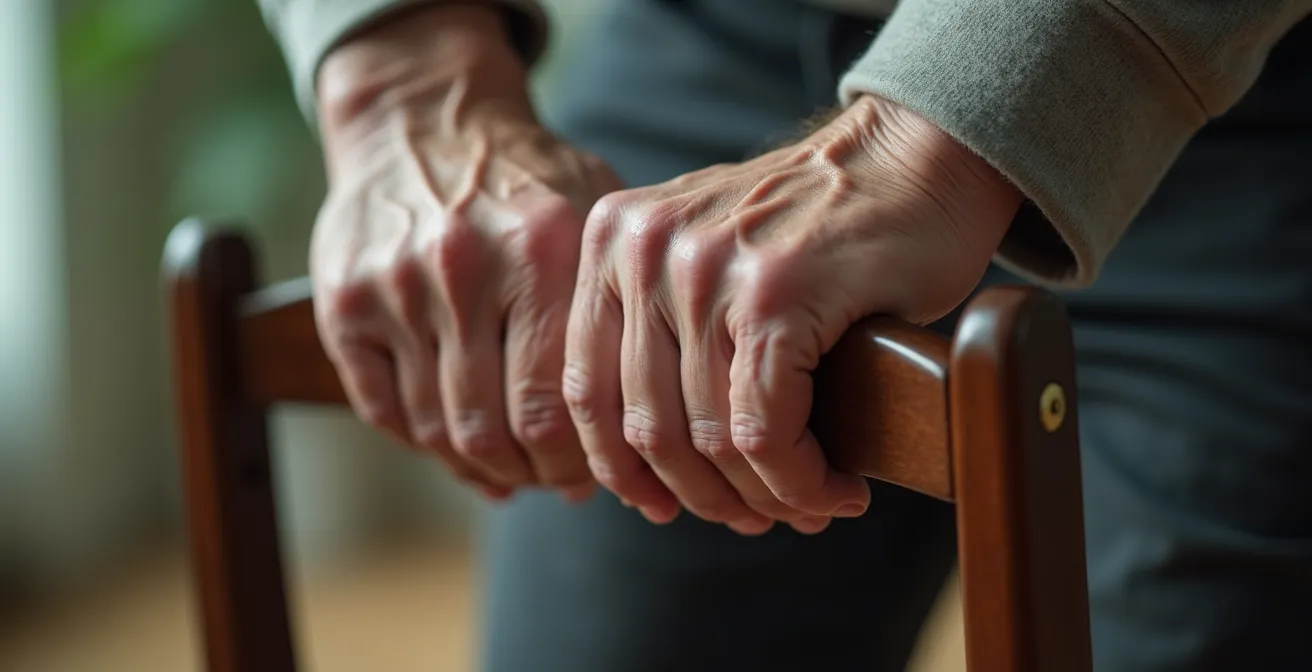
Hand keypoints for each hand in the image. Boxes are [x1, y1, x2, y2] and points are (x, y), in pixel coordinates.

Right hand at [311, 5, 619, 500]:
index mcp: (539, 247)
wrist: (424, 121)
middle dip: (536, 475)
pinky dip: (429, 446)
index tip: (599, 475)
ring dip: (483, 467)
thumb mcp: (591, 220)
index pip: (556, 406)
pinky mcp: (344, 303)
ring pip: (440, 430)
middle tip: (560, 481)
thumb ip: (615, 320)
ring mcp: (394, 286)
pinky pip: (386, 412)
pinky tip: (462, 450)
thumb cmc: (529, 185)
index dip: (579, 463)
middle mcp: (461, 266)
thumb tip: (633, 449)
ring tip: (518, 469)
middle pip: (496, 430)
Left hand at [564, 95, 1021, 532]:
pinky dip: (801, 479)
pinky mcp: (773, 292)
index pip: (587, 395)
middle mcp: (644, 249)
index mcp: (612, 242)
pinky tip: (836, 488)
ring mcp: (705, 267)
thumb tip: (647, 475)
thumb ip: (662, 339)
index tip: (669, 507)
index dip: (626, 473)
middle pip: (648, 430)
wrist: (914, 160)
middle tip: (757, 519)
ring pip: (711, 440)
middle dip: (706, 497)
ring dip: (765, 497)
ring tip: (808, 507)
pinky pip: (765, 430)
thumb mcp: (708, 264)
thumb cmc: (820, 229)